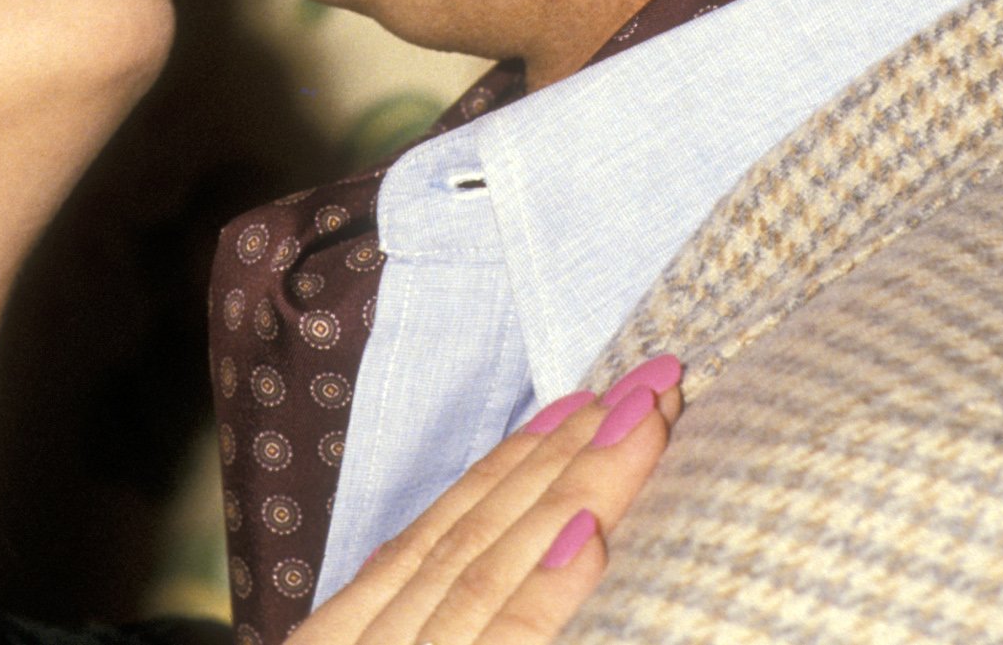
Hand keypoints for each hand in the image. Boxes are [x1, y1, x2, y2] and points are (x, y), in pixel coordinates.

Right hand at [285, 355, 680, 644]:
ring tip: (645, 423)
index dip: (516, 462)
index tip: (589, 401)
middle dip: (569, 453)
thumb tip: (514, 550)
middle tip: (650, 383)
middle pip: (474, 535)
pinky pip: (504, 644)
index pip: (439, 534)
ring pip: (487, 570)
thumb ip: (423, 616)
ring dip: (575, 490)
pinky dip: (546, 588)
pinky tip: (590, 532)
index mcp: (352, 637)